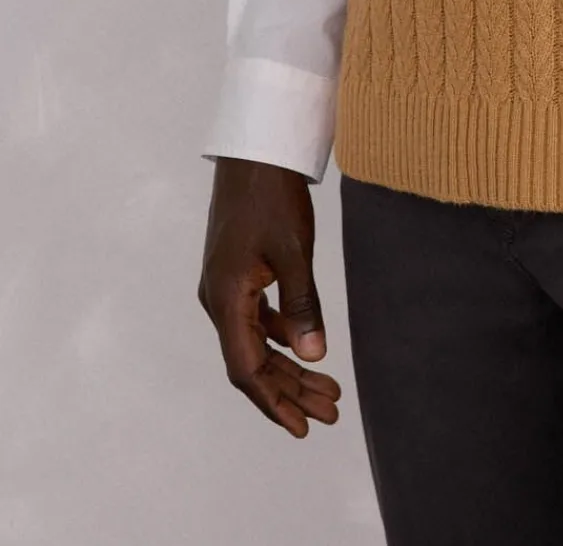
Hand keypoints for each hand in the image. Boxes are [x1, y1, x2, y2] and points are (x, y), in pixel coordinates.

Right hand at [198, 157, 341, 437]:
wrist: (255, 149)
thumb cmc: (272, 194)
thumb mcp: (293, 250)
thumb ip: (303, 304)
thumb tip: (315, 356)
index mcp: (225, 298)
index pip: (246, 368)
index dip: (274, 402)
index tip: (302, 427)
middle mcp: (218, 299)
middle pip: (253, 361)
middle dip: (291, 391)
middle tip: (331, 411)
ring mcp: (225, 286)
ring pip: (256, 342)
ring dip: (290, 367)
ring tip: (328, 389)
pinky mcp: (236, 273)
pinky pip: (257, 319)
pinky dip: (283, 337)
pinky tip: (307, 348)